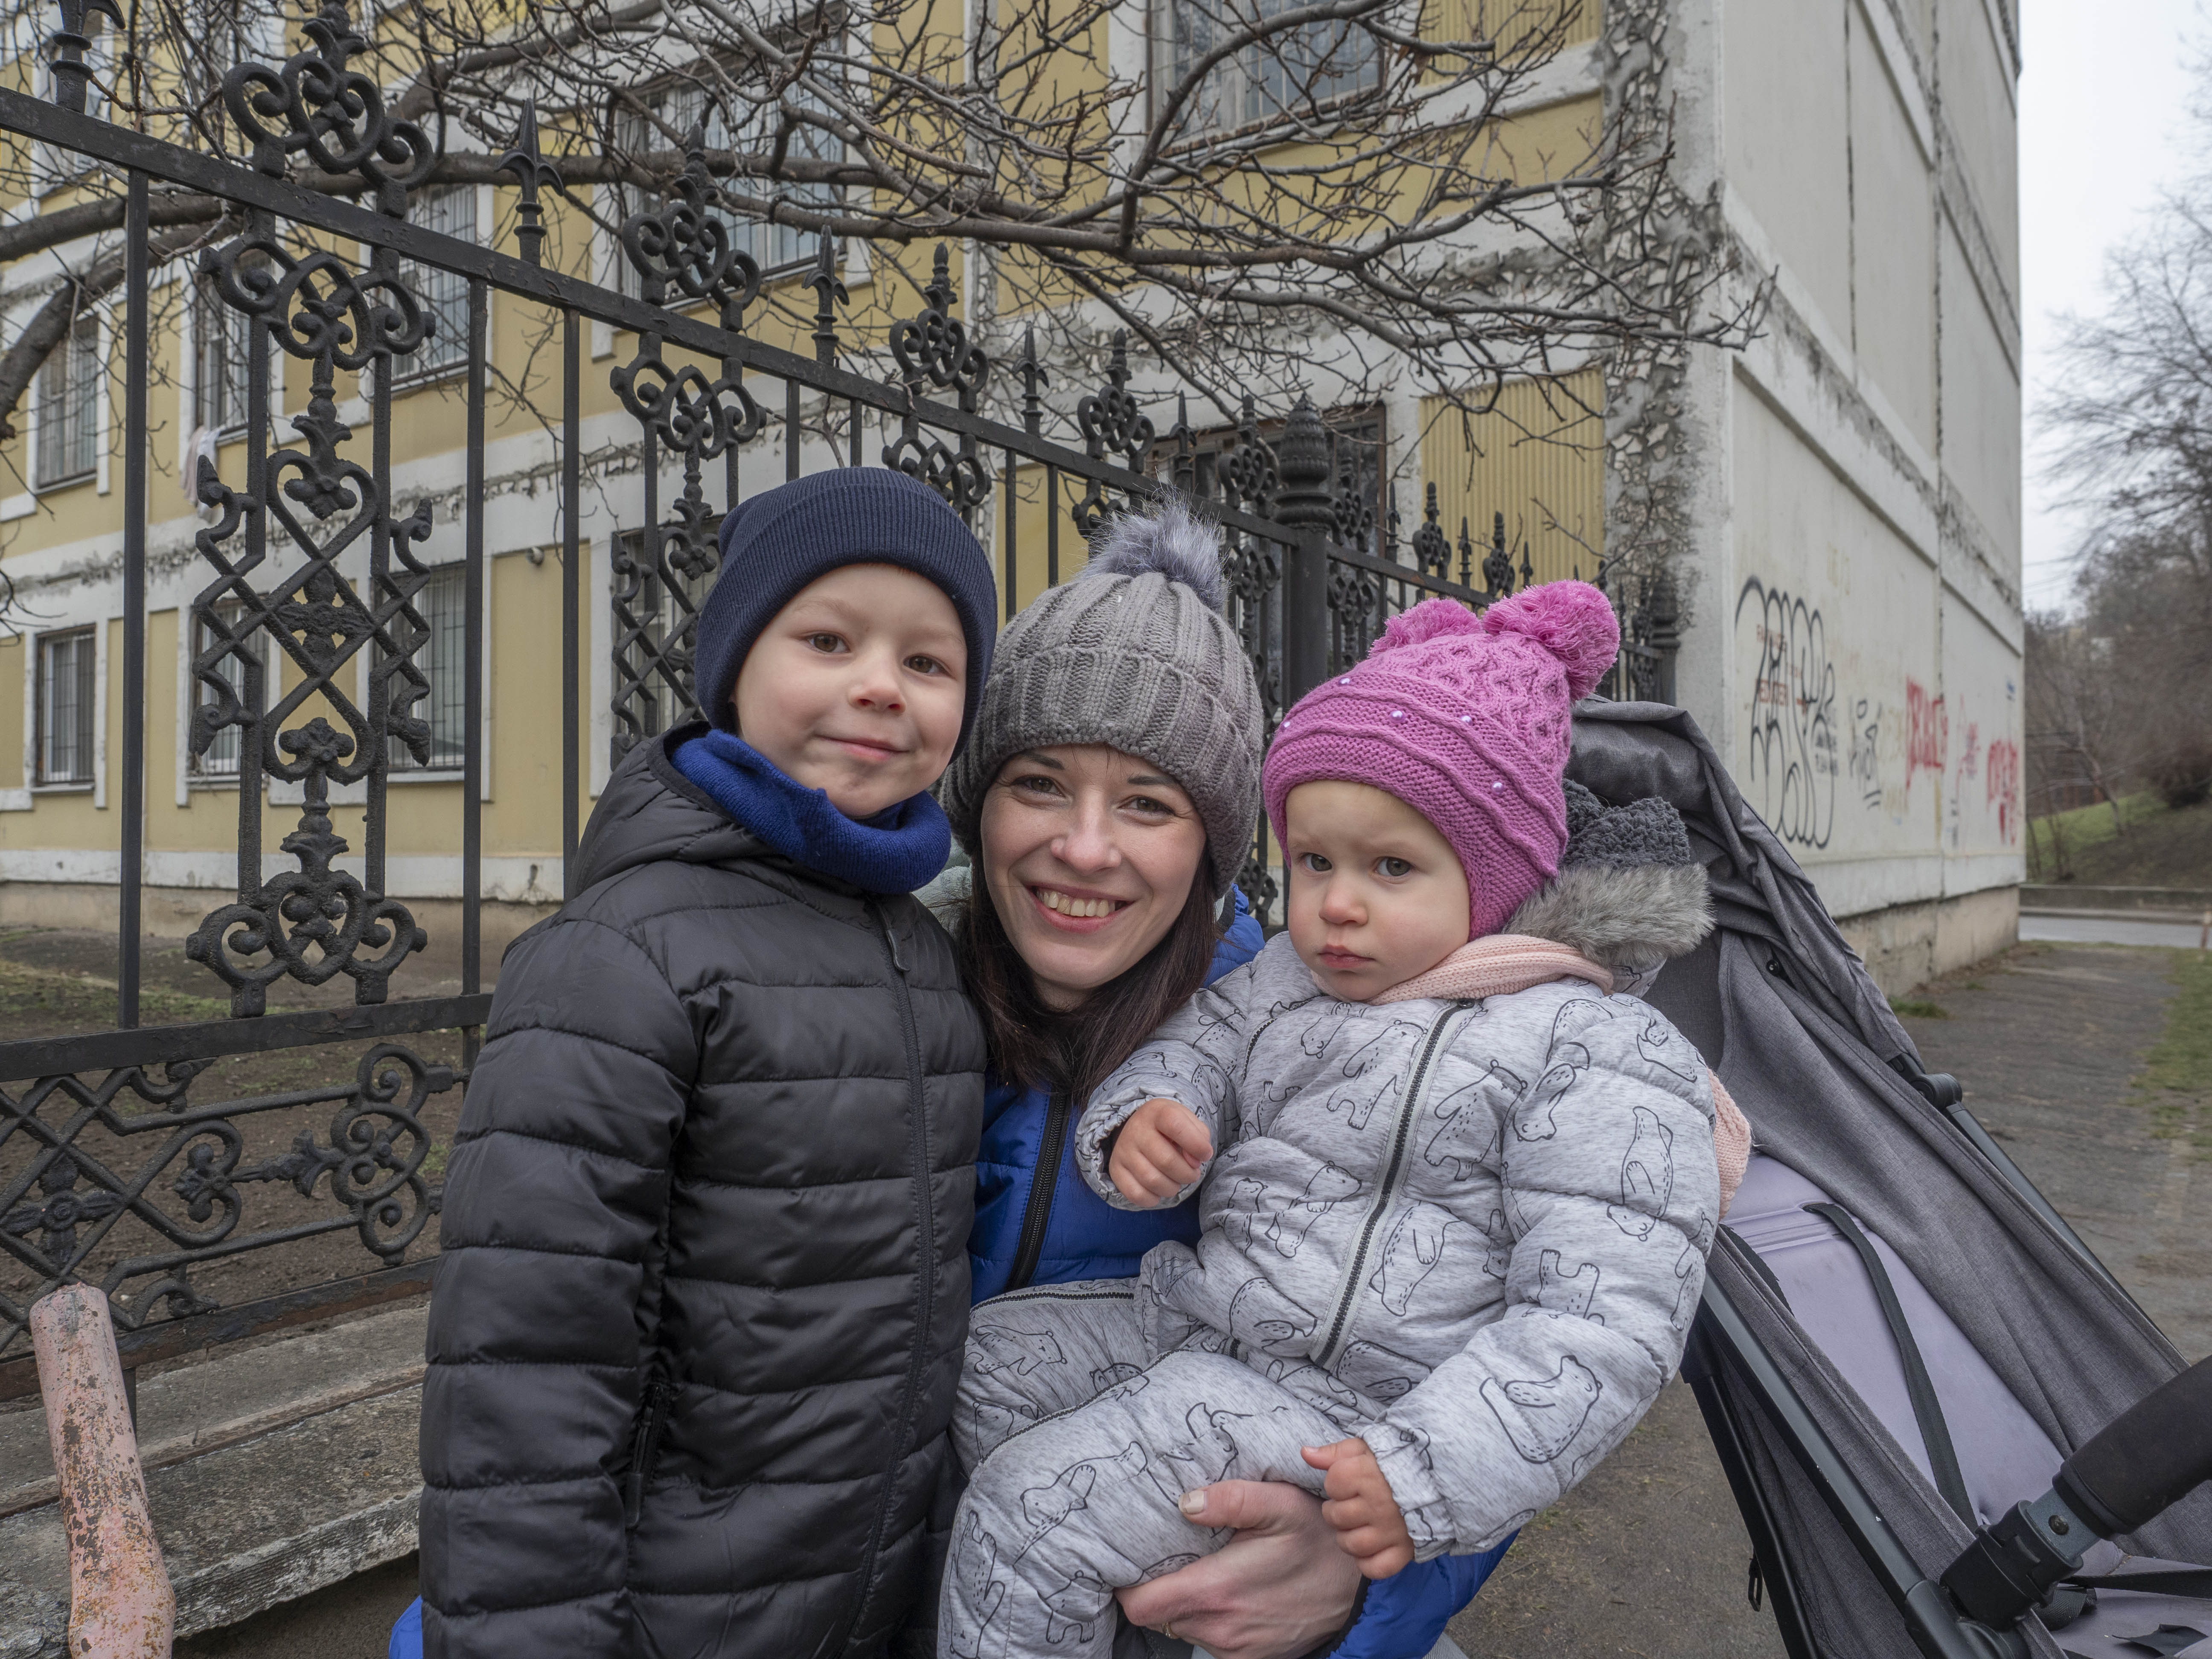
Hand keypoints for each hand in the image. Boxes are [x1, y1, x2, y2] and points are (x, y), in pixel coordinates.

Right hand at [1108, 1099, 1213, 1206]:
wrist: (1140, 1128)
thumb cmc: (1171, 1129)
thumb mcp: (1189, 1123)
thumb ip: (1200, 1139)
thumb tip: (1194, 1163)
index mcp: (1157, 1112)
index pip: (1176, 1126)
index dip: (1196, 1145)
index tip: (1205, 1154)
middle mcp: (1136, 1130)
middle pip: (1166, 1161)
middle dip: (1188, 1174)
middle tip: (1192, 1173)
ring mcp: (1123, 1150)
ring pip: (1152, 1181)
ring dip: (1172, 1188)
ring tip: (1176, 1180)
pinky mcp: (1116, 1170)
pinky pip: (1136, 1194)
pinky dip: (1153, 1198)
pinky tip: (1159, 1189)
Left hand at [1116, 1480, 1360, 1658]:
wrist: (1360, 1588)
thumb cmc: (1318, 1539)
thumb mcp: (1280, 1503)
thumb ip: (1232, 1499)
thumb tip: (1186, 1502)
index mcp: (1217, 1590)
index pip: (1141, 1606)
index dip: (1127, 1586)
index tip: (1131, 1561)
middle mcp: (1220, 1628)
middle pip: (1158, 1616)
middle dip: (1158, 1587)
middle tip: (1172, 1554)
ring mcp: (1236, 1648)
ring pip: (1184, 1627)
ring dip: (1186, 1603)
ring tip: (1206, 1569)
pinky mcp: (1251, 1658)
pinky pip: (1211, 1640)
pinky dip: (1211, 1619)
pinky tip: (1231, 1592)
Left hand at [1303, 1438, 1414, 1578]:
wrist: (1438, 1483)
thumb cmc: (1395, 1464)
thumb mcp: (1365, 1449)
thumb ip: (1334, 1452)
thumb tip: (1306, 1453)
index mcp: (1368, 1476)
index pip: (1332, 1483)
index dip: (1336, 1482)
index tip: (1349, 1480)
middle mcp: (1379, 1506)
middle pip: (1336, 1517)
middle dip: (1337, 1510)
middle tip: (1352, 1504)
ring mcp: (1391, 1531)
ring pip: (1351, 1545)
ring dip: (1348, 1536)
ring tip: (1358, 1525)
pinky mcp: (1404, 1551)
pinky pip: (1375, 1568)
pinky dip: (1367, 1562)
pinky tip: (1370, 1547)